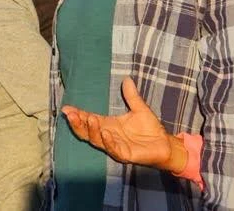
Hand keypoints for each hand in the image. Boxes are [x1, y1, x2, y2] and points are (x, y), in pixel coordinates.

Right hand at [61, 77, 186, 172]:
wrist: (166, 144)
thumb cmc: (150, 129)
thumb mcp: (139, 109)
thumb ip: (132, 96)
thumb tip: (127, 78)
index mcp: (108, 125)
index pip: (89, 120)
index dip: (78, 115)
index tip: (67, 108)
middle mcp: (108, 136)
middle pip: (87, 132)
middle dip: (77, 124)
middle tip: (70, 114)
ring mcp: (115, 146)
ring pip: (97, 141)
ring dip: (91, 130)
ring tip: (89, 118)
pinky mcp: (126, 154)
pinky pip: (114, 149)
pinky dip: (108, 142)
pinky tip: (106, 133)